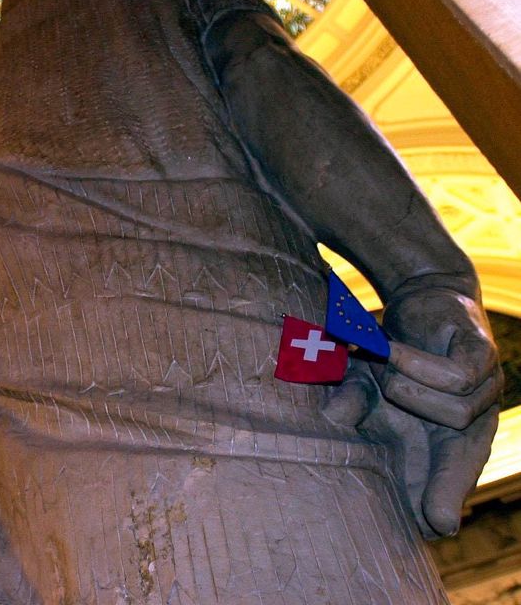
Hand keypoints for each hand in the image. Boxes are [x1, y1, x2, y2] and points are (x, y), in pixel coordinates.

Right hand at [324, 286, 501, 537]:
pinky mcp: (483, 355)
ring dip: (410, 393)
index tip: (433, 527)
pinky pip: (456, 378)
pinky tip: (390, 350)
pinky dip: (418, 366)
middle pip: (465, 462)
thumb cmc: (396, 347)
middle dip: (449, 488)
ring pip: (458, 414)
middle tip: (436, 520)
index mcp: (443, 430)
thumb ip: (354, 401)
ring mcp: (485, 388)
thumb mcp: (366, 379)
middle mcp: (470, 417)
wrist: (422, 292)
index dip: (440, 498)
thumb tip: (334, 421)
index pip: (447, 473)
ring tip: (382, 369)